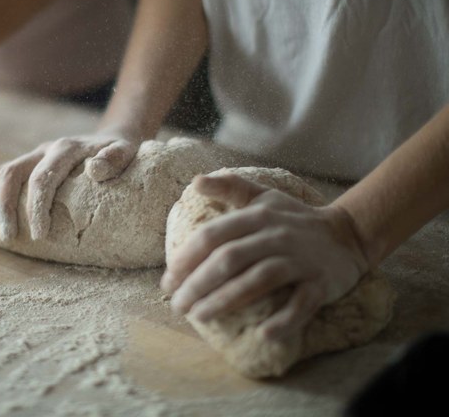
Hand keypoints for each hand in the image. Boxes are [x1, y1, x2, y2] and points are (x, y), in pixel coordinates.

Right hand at [0, 130, 140, 240]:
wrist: (114, 139)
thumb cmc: (121, 155)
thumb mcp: (126, 153)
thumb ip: (115, 159)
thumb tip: (95, 170)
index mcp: (65, 148)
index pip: (42, 178)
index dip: (36, 208)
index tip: (39, 236)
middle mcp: (44, 149)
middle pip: (11, 173)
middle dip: (5, 207)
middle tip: (9, 237)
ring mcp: (33, 156)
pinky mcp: (27, 164)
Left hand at [161, 173, 369, 339]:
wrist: (349, 234)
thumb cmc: (294, 218)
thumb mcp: (263, 196)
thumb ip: (230, 187)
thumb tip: (195, 181)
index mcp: (257, 216)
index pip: (213, 235)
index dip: (186, 258)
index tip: (167, 281)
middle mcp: (275, 235)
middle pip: (229, 259)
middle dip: (198, 284)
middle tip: (177, 306)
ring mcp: (299, 259)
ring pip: (257, 280)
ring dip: (226, 300)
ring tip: (200, 317)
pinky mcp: (321, 283)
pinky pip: (301, 303)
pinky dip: (284, 320)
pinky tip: (264, 334)